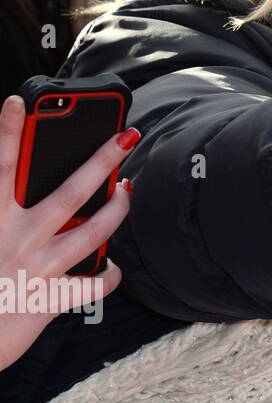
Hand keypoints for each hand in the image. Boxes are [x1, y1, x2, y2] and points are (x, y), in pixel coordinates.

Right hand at [0, 95, 129, 371]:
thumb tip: (14, 191)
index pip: (0, 168)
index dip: (8, 133)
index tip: (17, 102)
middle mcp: (16, 239)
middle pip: (68, 192)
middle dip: (102, 162)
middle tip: (126, 138)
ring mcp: (38, 268)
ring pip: (94, 231)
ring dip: (117, 209)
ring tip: (128, 190)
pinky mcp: (51, 299)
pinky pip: (94, 284)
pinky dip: (108, 275)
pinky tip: (113, 266)